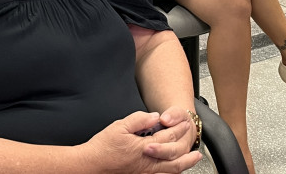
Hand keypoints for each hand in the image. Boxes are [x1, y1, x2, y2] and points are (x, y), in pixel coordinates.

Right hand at [81, 111, 200, 172]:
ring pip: (170, 170)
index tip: (185, 123)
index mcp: (144, 147)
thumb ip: (139, 119)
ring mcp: (144, 172)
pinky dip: (171, 172)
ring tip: (193, 159)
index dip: (177, 129)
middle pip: (174, 156)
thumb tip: (155, 117)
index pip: (167, 137)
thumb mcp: (120, 126)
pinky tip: (174, 170)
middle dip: (186, 148)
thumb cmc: (103, 147)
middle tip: (194, 142)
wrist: (91, 165)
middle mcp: (147, 162)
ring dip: (184, 163)